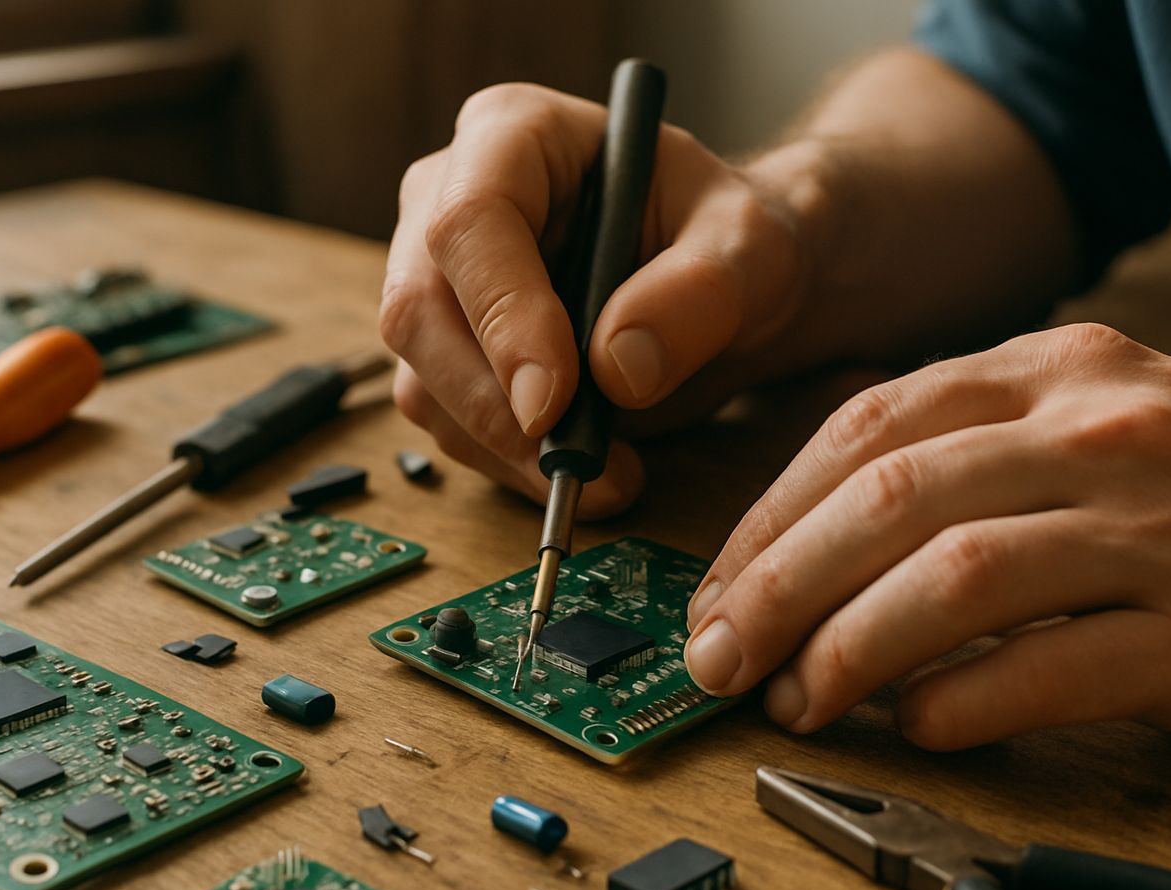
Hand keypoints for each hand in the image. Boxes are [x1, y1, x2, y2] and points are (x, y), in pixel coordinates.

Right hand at [381, 83, 807, 515]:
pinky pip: (448, 424)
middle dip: (493, 405)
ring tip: (608, 474)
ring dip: (506, 450)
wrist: (728, 285)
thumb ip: (698, 293)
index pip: (471, 221)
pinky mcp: (445, 354)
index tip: (554, 401)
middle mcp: (448, 200)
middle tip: (578, 463)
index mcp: (515, 135)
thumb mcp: (751, 248)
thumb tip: (617, 368)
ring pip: (423, 381)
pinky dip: (510, 466)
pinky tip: (585, 469)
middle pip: (419, 310)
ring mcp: (436, 281)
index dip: (504, 315)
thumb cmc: (732, 241)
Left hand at [682, 323, 1170, 748]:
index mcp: (1054, 370)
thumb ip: (959, 460)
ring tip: (799, 698)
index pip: (868, 427)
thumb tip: (803, 553)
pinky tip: (915, 723)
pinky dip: (964, 701)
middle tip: (719, 655)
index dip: (771, 513)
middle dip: (779, 585)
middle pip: (893, 498)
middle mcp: (1101, 432)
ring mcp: (1160, 529)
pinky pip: (1054, 668)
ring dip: (851, 648)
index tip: (716, 584)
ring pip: (959, 578)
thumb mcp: (1088, 423)